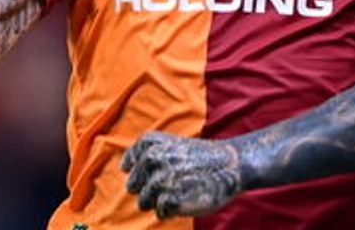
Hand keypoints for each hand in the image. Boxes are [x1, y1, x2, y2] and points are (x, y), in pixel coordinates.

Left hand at [122, 131, 241, 219]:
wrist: (230, 164)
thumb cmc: (201, 157)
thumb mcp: (172, 143)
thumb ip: (147, 151)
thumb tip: (123, 168)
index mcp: (150, 144)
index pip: (128, 164)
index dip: (140, 172)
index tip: (157, 172)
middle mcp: (152, 160)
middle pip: (133, 186)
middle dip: (148, 189)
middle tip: (173, 184)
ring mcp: (161, 180)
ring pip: (144, 201)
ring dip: (160, 201)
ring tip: (181, 192)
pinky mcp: (171, 200)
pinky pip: (160, 212)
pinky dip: (170, 211)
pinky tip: (185, 201)